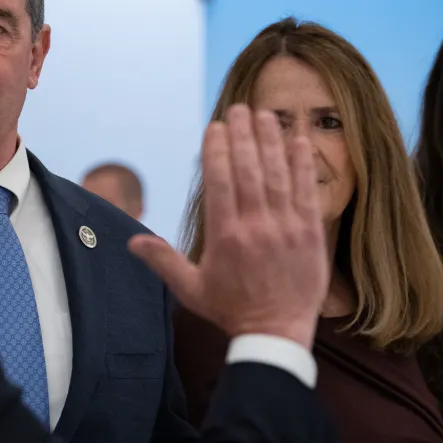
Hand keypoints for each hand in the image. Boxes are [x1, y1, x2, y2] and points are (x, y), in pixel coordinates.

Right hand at [129, 104, 327, 347]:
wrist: (275, 333)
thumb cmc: (230, 310)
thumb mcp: (191, 289)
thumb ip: (163, 260)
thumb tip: (132, 241)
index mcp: (225, 237)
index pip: (220, 182)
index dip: (218, 150)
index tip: (215, 127)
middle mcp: (256, 227)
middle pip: (249, 170)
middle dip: (243, 135)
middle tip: (239, 109)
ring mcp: (286, 228)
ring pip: (277, 175)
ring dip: (271, 140)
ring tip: (265, 114)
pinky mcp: (310, 233)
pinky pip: (306, 191)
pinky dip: (302, 164)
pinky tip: (298, 140)